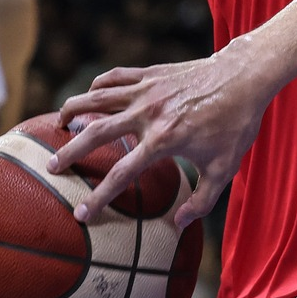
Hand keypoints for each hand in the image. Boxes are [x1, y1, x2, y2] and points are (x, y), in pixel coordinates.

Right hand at [50, 50, 270, 225]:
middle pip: (96, 134)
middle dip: (70, 152)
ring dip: (73, 109)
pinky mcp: (152, 73)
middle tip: (51, 166)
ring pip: (97, 98)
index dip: (98, 197)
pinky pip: (116, 76)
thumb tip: (178, 224)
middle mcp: (149, 114)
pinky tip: (90, 95)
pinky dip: (98, 85)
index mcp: (164, 140)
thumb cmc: (237, 123)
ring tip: (57, 123)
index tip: (80, 214)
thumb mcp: (225, 167)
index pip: (122, 174)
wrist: (246, 77)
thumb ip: (202, 200)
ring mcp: (148, 90)